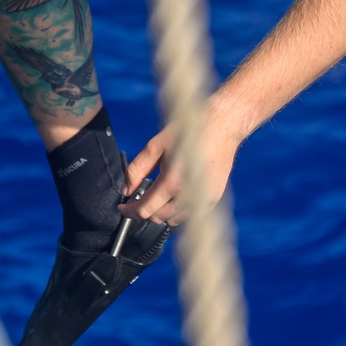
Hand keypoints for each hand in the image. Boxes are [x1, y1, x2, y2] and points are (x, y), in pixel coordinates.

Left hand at [117, 96, 242, 225]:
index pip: (145, 210)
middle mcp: (188, 196)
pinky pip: (190, 214)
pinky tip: (177, 192)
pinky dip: (179, 209)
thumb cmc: (188, 131)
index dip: (130, 211)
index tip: (123, 207)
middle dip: (145, 210)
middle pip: (158, 218)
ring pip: (174, 220)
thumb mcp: (156, 145)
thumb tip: (125, 189)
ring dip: (162, 212)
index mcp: (172, 182)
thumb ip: (137, 169)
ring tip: (160, 193)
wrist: (222, 125)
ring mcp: (203, 200)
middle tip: (140, 196)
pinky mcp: (214, 199)